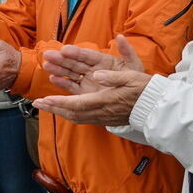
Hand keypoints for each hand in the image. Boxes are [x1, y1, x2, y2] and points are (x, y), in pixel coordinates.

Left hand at [34, 69, 152, 125]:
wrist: (155, 107)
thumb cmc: (144, 89)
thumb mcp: (131, 76)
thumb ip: (112, 76)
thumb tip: (97, 74)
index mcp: (105, 100)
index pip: (78, 104)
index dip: (60, 103)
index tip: (45, 100)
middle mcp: (101, 111)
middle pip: (72, 113)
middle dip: (54, 108)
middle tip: (38, 103)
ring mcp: (103, 117)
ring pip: (76, 117)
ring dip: (60, 111)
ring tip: (47, 105)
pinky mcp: (105, 118)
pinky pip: (83, 118)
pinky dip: (70, 112)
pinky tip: (65, 108)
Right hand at [41, 34, 143, 94]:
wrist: (135, 99)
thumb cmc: (136, 81)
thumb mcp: (134, 66)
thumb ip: (127, 51)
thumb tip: (120, 37)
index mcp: (104, 61)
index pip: (88, 55)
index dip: (76, 52)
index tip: (65, 49)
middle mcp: (93, 69)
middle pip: (75, 63)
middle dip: (62, 59)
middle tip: (49, 54)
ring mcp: (88, 80)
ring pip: (70, 73)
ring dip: (58, 69)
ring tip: (46, 64)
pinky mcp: (84, 92)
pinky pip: (72, 86)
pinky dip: (62, 83)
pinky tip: (52, 78)